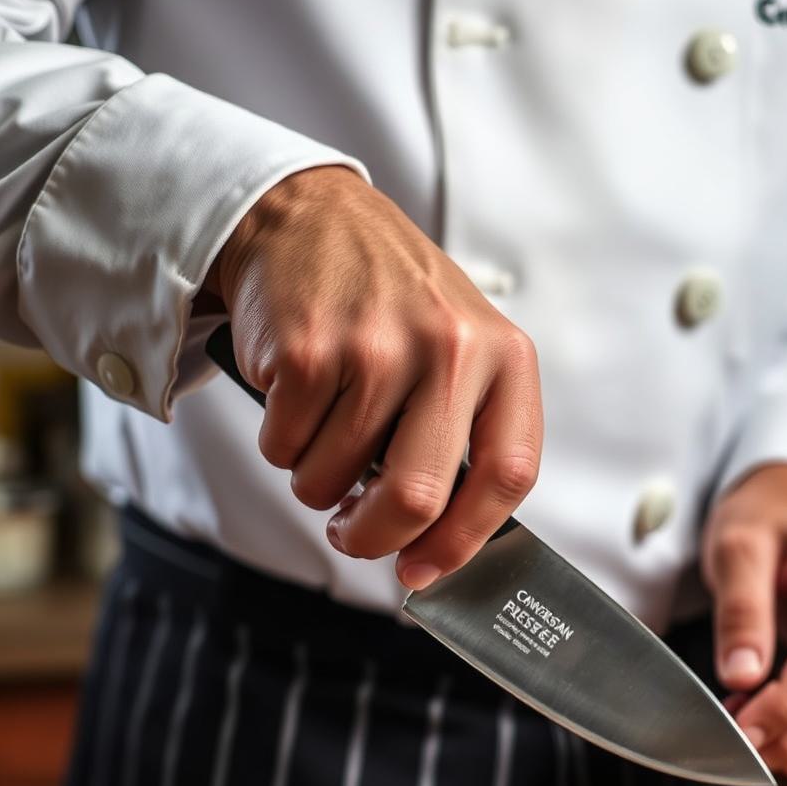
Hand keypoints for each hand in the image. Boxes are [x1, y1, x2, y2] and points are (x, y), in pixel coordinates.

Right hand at [207, 165, 542, 587]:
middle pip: (417, 497)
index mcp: (500, 353)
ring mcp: (373, 347)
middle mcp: (446, 348)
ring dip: (314, 478)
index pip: (508, 474)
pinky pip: (283, 447)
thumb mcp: (455, 342)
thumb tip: (437, 539)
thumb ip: (462, 427)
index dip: (467, 541)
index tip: (427, 571)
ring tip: (317, 427)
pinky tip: (290, 393)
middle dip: (372, 536)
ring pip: (334, 478)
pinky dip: (278, 440)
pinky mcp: (306, 350)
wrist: (304, 214)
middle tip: (350, 532)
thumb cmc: (383, 294)